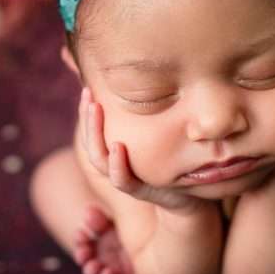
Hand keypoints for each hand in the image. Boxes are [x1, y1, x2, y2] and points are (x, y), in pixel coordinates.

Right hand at [80, 87, 206, 214]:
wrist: (189, 195)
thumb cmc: (172, 159)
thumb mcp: (158, 132)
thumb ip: (148, 113)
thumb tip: (144, 78)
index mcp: (115, 149)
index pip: (92, 129)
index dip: (85, 110)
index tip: (87, 87)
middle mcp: (116, 163)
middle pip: (90, 140)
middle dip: (86, 117)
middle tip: (87, 93)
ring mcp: (126, 177)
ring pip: (99, 159)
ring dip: (95, 135)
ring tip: (96, 109)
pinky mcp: (141, 190)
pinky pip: (123, 180)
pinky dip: (117, 165)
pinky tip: (118, 146)